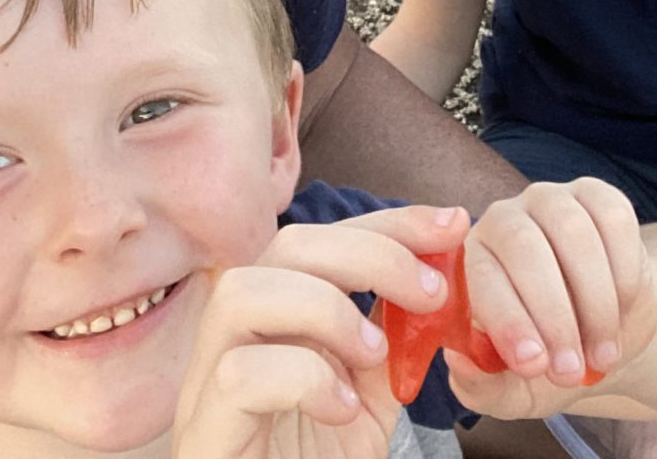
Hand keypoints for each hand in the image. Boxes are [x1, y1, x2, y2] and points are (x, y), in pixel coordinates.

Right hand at [175, 205, 466, 458]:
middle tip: (431, 292)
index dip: (386, 224)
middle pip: (282, 247)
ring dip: (326, 309)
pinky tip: (340, 410)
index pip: (320, 240)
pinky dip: (304, 377)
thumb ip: (387, 344)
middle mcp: (229, 341)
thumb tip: (433, 278)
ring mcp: (205, 385)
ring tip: (373, 355)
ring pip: (242, 293)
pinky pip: (239, 374)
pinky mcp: (204, 433)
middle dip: (369, 253)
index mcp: (270, 321)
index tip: (452, 225)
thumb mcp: (365, 400)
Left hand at [447, 178, 655, 418]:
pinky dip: (624, 269)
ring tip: (602, 354)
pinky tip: (622, 305)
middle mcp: (504, 220)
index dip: (509, 322)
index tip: (535, 366)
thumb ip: (481, 387)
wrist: (602, 338)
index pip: (482, 279)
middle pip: (524, 248)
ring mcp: (551, 202)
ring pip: (573, 234)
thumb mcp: (512, 389)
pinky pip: (614, 219)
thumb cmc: (547, 360)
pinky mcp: (597, 196)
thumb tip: (458, 361)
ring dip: (594, 302)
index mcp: (470, 260)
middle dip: (553, 316)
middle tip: (571, 370)